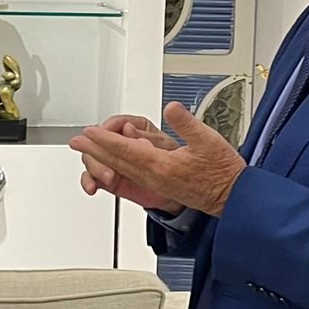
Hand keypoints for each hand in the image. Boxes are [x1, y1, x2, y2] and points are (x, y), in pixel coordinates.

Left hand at [71, 102, 245, 217]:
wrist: (232, 199)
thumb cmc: (223, 172)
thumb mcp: (208, 141)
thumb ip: (187, 124)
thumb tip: (171, 109)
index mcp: (163, 166)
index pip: (127, 150)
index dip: (106, 140)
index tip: (90, 132)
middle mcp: (155, 177)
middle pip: (119, 161)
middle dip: (95, 150)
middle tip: (76, 141)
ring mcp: (157, 183)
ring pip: (124, 169)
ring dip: (103, 158)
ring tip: (89, 149)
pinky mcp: (161, 186)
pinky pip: (134, 175)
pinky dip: (119, 166)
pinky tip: (115, 162)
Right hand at [76, 114, 184, 214]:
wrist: (178, 189)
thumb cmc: (175, 162)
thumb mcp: (167, 147)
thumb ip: (148, 136)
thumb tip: (128, 128)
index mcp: (137, 128)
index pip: (116, 123)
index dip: (106, 130)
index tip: (101, 136)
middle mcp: (121, 142)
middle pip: (99, 141)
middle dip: (98, 152)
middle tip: (108, 165)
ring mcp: (113, 159)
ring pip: (93, 158)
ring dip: (95, 168)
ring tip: (107, 178)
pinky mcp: (108, 177)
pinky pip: (92, 176)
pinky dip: (88, 181)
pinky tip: (91, 187)